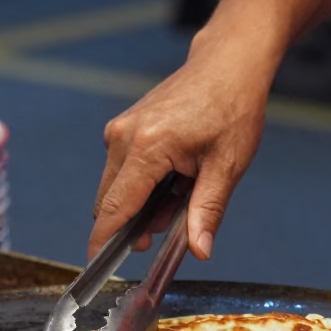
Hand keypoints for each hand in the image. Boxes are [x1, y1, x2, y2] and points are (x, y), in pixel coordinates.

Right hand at [88, 34, 275, 260]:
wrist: (227, 64)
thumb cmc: (232, 108)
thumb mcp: (226, 166)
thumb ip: (207, 212)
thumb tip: (199, 251)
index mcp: (147, 148)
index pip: (115, 208)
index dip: (104, 242)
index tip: (98, 266)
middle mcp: (123, 137)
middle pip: (109, 203)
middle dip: (131, 226)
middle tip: (169, 228)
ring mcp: (119, 130)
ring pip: (114, 189)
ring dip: (139, 205)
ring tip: (180, 192)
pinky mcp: (122, 128)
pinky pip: (120, 171)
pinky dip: (140, 186)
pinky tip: (172, 178)